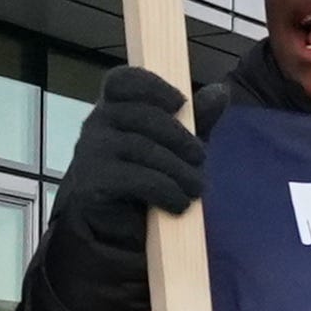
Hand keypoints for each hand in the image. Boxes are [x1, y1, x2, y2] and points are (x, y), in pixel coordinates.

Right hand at [51, 67, 204, 242]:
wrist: (117, 230)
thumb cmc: (147, 179)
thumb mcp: (178, 146)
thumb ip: (197, 118)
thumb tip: (221, 91)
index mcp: (114, 107)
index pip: (121, 80)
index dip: (151, 86)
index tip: (180, 103)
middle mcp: (96, 123)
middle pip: (140, 114)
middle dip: (179, 136)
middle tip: (201, 158)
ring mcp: (90, 151)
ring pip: (141, 147)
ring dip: (177, 169)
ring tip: (196, 188)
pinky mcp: (91, 182)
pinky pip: (135, 178)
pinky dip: (164, 190)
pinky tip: (178, 204)